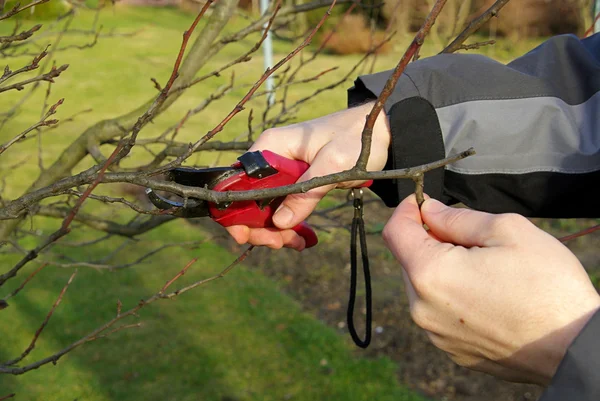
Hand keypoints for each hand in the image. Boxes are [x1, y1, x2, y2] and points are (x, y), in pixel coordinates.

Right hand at [227, 101, 390, 250]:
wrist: (381, 132)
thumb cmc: (356, 138)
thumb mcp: (334, 165)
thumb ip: (306, 192)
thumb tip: (280, 222)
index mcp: (271, 146)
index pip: (239, 181)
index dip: (238, 211)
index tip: (249, 234)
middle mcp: (270, 158)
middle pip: (248, 199)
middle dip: (259, 227)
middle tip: (280, 243)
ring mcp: (281, 172)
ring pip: (264, 209)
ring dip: (274, 231)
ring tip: (295, 243)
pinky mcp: (294, 183)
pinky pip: (282, 209)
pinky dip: (288, 227)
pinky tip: (301, 239)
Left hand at [382, 195, 599, 384]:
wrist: (576, 348)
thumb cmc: (547, 287)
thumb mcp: (506, 231)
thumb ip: (457, 218)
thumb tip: (430, 211)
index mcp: (430, 274)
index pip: (395, 232)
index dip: (406, 210)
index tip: (423, 202)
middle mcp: (423, 308)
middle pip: (409, 260)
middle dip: (429, 241)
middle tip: (468, 237)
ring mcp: (436, 334)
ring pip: (424, 288)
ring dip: (442, 270)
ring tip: (485, 270)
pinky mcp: (453, 351)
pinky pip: (440, 313)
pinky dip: (453, 298)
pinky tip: (487, 295)